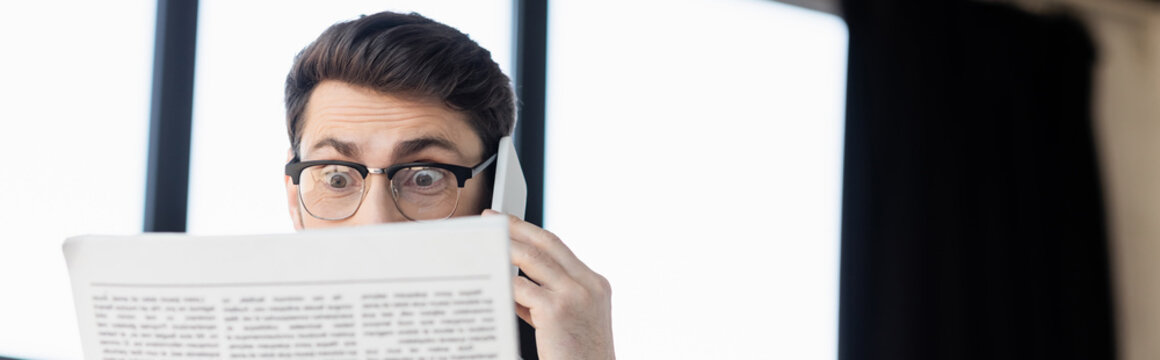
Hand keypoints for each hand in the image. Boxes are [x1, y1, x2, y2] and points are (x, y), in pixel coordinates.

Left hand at [482, 210, 614, 359]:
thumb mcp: (568, 323)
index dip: (532, 232)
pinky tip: (489, 279)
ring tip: (484, 242)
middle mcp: (589, 285)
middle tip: (492, 219)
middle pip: (547, 243)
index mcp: (595, 284)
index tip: (510, 223)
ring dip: (505, 247)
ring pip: (534, 259)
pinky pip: (522, 289)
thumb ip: (545, 302)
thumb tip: (514, 286)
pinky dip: (503, 282)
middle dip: (516, 227)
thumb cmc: (577, 358)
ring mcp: (575, 295)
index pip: (559, 248)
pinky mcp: (557, 310)